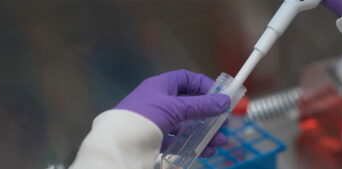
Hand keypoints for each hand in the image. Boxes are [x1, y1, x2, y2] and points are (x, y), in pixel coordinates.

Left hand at [115, 69, 229, 156]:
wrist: (117, 145)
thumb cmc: (142, 118)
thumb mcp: (174, 108)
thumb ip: (200, 106)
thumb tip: (224, 101)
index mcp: (159, 86)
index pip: (185, 79)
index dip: (204, 85)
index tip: (220, 96)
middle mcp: (158, 102)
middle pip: (189, 105)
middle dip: (208, 114)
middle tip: (224, 124)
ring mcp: (156, 121)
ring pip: (185, 125)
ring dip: (204, 132)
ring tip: (220, 141)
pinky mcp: (154, 140)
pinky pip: (177, 141)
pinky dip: (192, 145)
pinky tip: (206, 150)